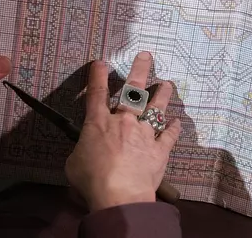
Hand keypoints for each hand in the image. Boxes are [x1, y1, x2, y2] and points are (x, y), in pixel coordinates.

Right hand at [65, 52, 181, 211]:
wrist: (120, 195)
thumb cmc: (92, 179)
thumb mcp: (73, 163)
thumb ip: (81, 150)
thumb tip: (85, 150)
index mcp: (99, 123)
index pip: (96, 93)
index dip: (97, 76)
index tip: (100, 62)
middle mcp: (124, 122)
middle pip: (133, 91)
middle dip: (139, 70)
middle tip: (146, 55)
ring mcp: (145, 134)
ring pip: (156, 108)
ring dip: (162, 94)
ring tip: (167, 83)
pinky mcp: (160, 150)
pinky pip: (169, 136)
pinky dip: (173, 129)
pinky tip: (177, 122)